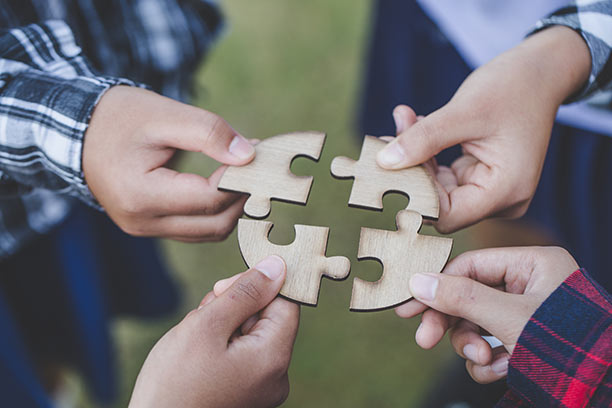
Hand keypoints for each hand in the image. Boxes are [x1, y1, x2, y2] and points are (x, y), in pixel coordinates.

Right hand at [83, 86, 255, 241]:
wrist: (78, 131)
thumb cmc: (119, 118)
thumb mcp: (165, 115)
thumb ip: (208, 133)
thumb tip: (249, 155)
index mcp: (141, 195)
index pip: (209, 199)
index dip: (240, 179)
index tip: (257, 154)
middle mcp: (142, 222)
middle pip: (214, 225)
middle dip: (242, 197)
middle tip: (257, 168)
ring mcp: (144, 229)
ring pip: (207, 232)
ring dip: (231, 208)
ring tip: (243, 175)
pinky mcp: (149, 227)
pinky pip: (194, 229)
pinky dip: (215, 212)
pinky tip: (225, 186)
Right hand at [129, 255, 299, 407]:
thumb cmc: (174, 384)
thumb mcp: (207, 326)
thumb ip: (245, 292)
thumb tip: (278, 266)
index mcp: (273, 358)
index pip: (286, 303)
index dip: (258, 286)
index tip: (225, 287)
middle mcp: (275, 376)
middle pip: (266, 317)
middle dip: (233, 306)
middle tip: (202, 317)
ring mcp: (260, 386)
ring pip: (249, 332)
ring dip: (221, 324)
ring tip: (193, 340)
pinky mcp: (244, 391)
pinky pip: (240, 353)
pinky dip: (218, 344)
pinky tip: (196, 353)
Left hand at [376, 26, 590, 232]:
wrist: (540, 71)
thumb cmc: (512, 87)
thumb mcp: (464, 111)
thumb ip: (424, 139)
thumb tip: (384, 162)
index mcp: (506, 191)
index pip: (447, 215)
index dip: (414, 195)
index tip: (386, 167)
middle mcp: (501, 199)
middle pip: (439, 202)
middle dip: (411, 169)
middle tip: (387, 136)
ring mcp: (490, 189)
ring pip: (436, 187)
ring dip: (415, 155)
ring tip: (404, 119)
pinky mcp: (479, 177)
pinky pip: (442, 174)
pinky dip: (426, 151)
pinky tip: (415, 123)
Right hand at [395, 246, 577, 382]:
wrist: (601, 389)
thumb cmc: (565, 345)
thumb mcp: (507, 318)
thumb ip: (461, 297)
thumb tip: (418, 281)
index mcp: (533, 264)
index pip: (471, 265)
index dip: (437, 285)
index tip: (410, 305)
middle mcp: (530, 285)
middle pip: (470, 296)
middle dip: (453, 324)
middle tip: (424, 340)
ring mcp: (528, 314)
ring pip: (477, 323)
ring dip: (472, 346)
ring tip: (483, 361)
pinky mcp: (527, 340)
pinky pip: (491, 344)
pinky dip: (490, 361)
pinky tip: (501, 370)